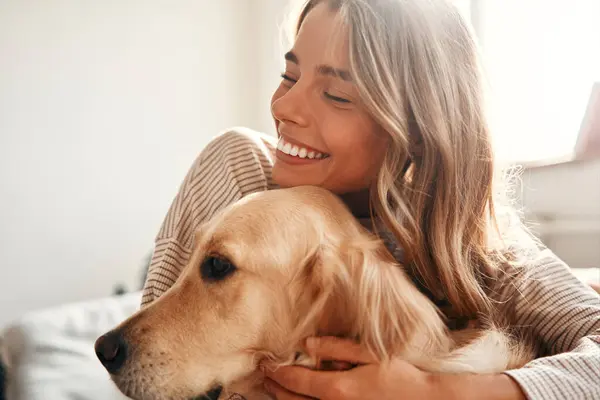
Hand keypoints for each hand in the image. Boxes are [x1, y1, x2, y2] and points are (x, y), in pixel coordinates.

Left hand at [263, 336, 434, 399]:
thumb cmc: (398, 375)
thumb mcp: (368, 354)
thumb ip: (336, 347)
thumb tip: (308, 343)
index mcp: (337, 388)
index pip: (295, 381)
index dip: (276, 371)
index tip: (264, 362)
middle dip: (275, 387)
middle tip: (265, 374)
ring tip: (275, 388)